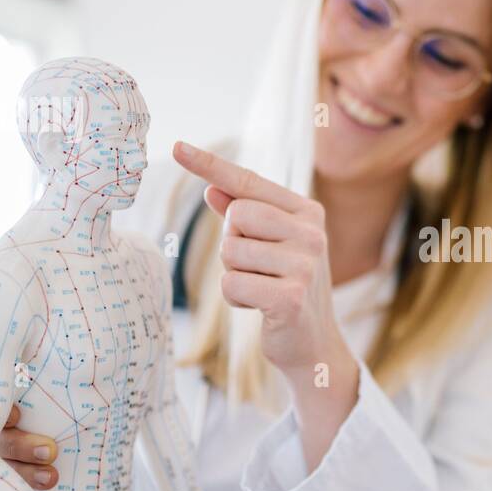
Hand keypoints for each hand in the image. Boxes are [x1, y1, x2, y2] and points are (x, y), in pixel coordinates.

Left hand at [171, 140, 355, 384]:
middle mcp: (312, 233)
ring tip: (262, 288)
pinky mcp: (291, 296)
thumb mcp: (269, 246)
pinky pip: (232, 284)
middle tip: (257, 267)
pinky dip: (236, 298)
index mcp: (308, 212)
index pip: (249, 182)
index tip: (177, 146)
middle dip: (233, 243)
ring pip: (231, 252)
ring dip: (235, 274)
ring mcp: (305, 264)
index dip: (211, 165)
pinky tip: (260, 307)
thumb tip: (211, 189)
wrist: (314, 343)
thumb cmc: (287, 287)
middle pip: (237, 216)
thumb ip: (243, 216)